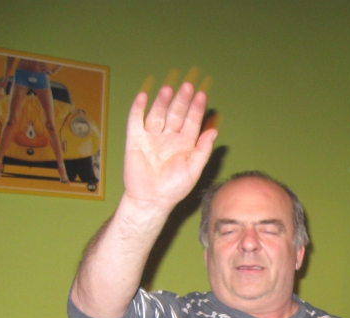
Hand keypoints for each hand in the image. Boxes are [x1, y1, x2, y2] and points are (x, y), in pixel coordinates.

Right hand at [121, 82, 216, 215]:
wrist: (151, 200)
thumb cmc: (174, 188)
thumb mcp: (194, 169)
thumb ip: (203, 150)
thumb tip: (214, 131)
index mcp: (184, 144)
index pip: (192, 121)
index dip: (196, 109)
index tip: (201, 95)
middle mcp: (168, 137)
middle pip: (176, 114)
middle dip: (182, 100)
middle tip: (188, 86)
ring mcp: (151, 137)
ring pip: (158, 114)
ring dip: (163, 101)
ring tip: (169, 88)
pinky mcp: (135, 140)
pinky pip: (135, 121)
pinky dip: (138, 108)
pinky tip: (143, 97)